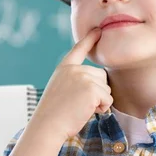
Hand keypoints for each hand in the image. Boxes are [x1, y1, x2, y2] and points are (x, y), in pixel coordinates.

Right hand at [29, 27, 111, 143]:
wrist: (48, 126)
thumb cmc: (54, 114)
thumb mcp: (61, 89)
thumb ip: (76, 80)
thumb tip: (100, 81)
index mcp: (64, 67)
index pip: (79, 50)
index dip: (90, 39)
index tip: (98, 30)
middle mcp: (74, 69)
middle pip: (101, 75)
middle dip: (98, 91)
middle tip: (80, 104)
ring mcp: (83, 77)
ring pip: (106, 88)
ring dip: (100, 101)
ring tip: (81, 108)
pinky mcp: (92, 89)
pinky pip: (108, 99)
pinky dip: (102, 108)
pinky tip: (87, 111)